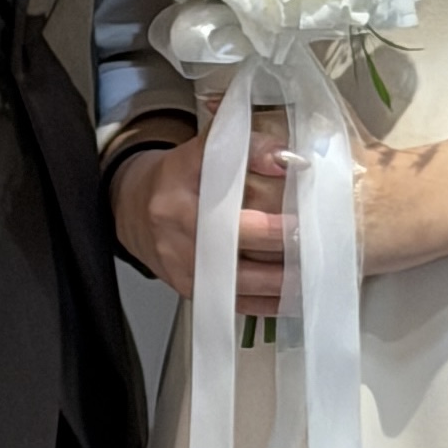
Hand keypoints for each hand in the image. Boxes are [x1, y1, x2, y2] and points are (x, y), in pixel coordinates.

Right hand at [109, 106, 292, 310]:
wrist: (134, 212)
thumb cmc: (177, 180)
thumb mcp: (201, 151)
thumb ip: (245, 144)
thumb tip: (287, 157)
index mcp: (181, 176)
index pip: (219, 169)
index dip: (256, 168)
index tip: (290, 173)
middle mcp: (178, 220)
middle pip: (233, 232)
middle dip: (277, 236)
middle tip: (312, 234)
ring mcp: (182, 260)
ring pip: (238, 276)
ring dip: (280, 276)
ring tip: (313, 268)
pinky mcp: (190, 288)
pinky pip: (234, 302)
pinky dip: (267, 301)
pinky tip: (294, 294)